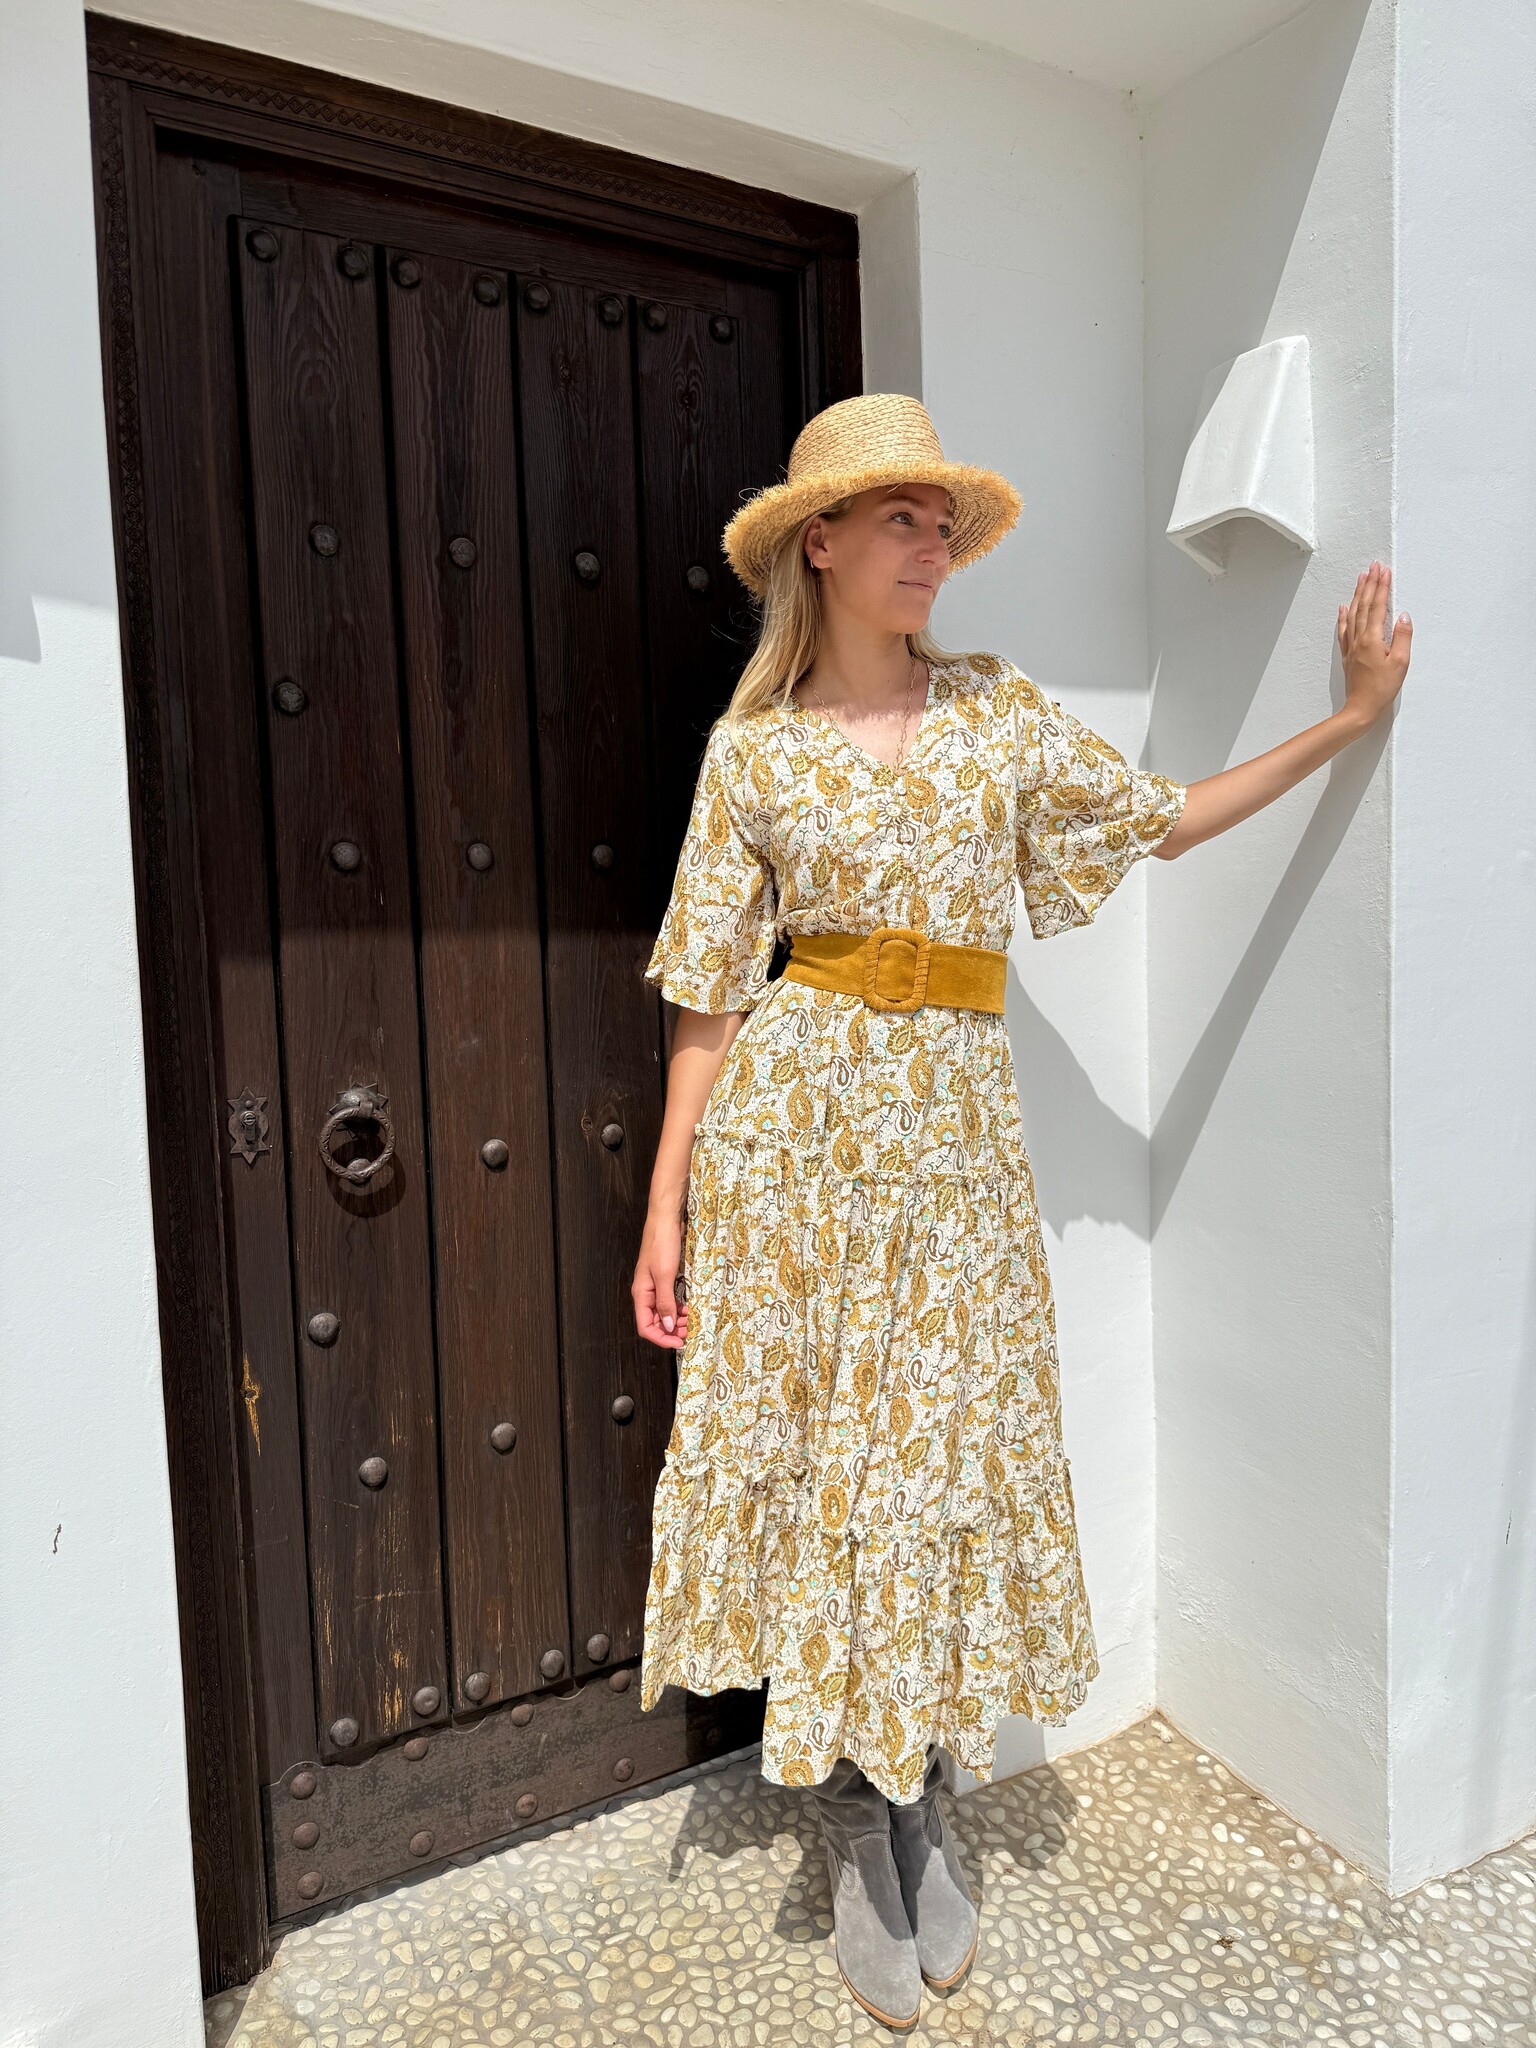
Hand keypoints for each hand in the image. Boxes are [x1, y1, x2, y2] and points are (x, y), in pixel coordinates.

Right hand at [632, 1209, 687, 1349]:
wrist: (666, 1219)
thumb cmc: (662, 1243)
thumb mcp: (665, 1275)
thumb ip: (665, 1302)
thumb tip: (668, 1326)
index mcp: (641, 1293)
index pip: (646, 1327)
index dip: (661, 1338)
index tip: (679, 1343)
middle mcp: (646, 1292)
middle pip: (655, 1322)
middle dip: (672, 1330)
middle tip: (691, 1331)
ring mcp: (655, 1285)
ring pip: (664, 1312)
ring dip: (677, 1320)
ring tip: (692, 1321)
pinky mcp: (665, 1278)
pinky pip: (670, 1300)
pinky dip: (679, 1308)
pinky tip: (690, 1308)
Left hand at [1338, 561, 1411, 727]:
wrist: (1360, 708)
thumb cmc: (1382, 689)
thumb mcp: (1401, 663)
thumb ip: (1403, 637)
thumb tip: (1404, 616)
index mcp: (1373, 639)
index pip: (1378, 606)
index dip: (1382, 587)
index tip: (1384, 571)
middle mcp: (1359, 639)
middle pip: (1364, 605)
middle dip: (1369, 584)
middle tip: (1374, 566)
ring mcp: (1351, 646)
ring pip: (1352, 614)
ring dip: (1357, 594)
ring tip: (1361, 578)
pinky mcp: (1348, 654)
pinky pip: (1344, 629)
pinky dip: (1344, 615)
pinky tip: (1343, 607)